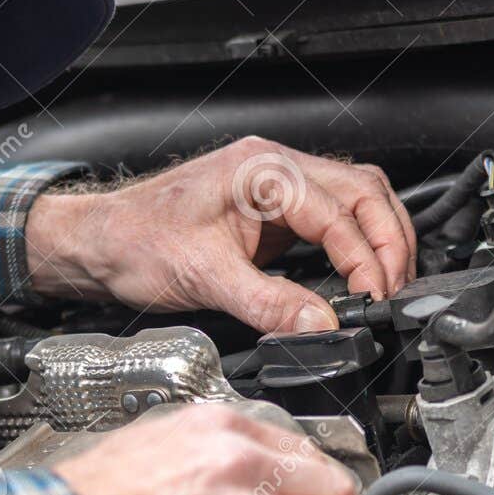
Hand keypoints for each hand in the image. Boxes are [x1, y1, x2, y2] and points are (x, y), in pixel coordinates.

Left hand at [25, 136, 414, 334]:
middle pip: (364, 190)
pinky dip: (355, 243)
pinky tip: (360, 273)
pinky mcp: (272, 210)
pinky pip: (332, 216)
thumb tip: (320, 327)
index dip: (365, 257)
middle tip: (395, 290)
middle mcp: (273, 167)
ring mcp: (275, 185)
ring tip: (389, 282)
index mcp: (260, 171)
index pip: (339, 210)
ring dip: (379, 237)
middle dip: (389, 241)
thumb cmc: (134, 243)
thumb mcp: (205, 278)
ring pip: (355, 197)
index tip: (373, 298)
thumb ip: (269, 305)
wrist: (98, 243)